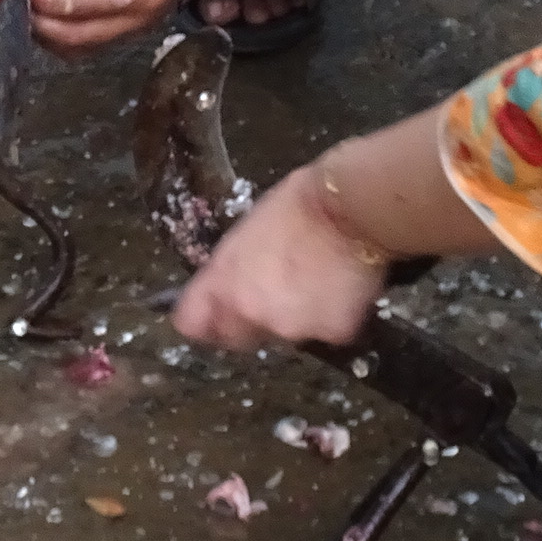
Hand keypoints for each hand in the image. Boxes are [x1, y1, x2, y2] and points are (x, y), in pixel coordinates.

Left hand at [28, 0, 232, 51]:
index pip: (77, 9)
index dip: (45, 0)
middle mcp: (132, 23)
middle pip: (76, 40)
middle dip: (43, 26)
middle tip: (21, 4)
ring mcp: (132, 31)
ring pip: (82, 49)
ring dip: (53, 36)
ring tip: (32, 12)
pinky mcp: (130, 30)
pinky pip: (92, 43)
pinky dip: (68, 35)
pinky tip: (54, 16)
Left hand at [172, 162, 387, 354]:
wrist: (349, 205)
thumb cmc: (297, 204)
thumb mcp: (245, 233)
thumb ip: (229, 271)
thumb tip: (223, 289)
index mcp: (223, 283)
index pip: (192, 324)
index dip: (204, 321)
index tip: (213, 317)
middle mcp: (250, 313)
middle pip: (241, 336)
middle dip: (254, 322)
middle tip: (278, 289)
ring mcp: (291, 328)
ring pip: (288, 334)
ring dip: (297, 316)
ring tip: (317, 277)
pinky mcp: (332, 333)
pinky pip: (329, 331)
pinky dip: (334, 315)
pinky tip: (342, 284)